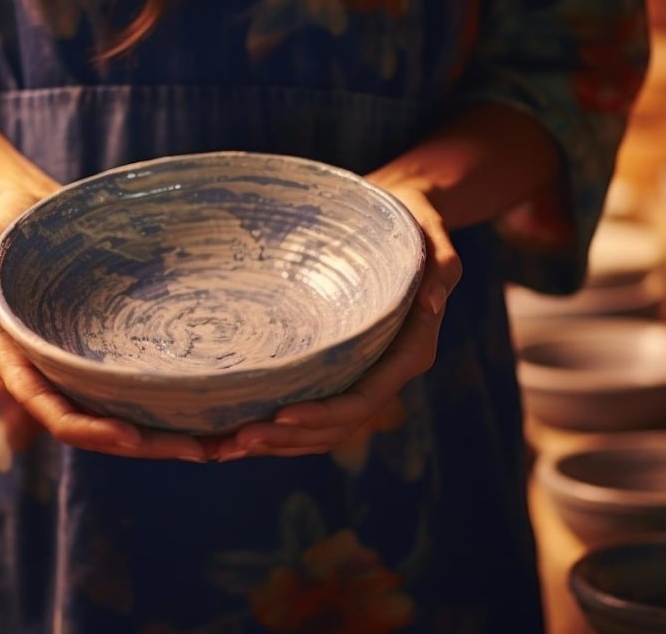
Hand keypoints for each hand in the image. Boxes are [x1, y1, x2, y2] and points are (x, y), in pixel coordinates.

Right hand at [0, 189, 209, 461]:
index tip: (131, 436)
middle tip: (201, 451)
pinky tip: (208, 411)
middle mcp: (43, 373)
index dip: (88, 428)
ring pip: (115, 420)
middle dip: (143, 446)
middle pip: (91, 428)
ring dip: (162, 438)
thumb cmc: (9, 222)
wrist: (28, 214)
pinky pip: (129, 393)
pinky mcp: (97, 358)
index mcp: (12, 355)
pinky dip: (163, 409)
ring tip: (218, 444)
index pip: (48, 406)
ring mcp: (73, 370)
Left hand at [212, 176, 461, 460]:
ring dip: (277, 445)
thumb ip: (440, 267)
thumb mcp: (430, 231)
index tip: (281, 416)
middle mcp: (388, 372)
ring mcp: (364, 376)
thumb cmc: (410, 219)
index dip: (324, 414)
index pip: (366, 397)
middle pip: (339, 425)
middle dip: (289, 438)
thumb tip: (431, 303)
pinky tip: (232, 436)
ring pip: (324, 430)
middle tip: (238, 439)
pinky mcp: (341, 370)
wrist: (399, 216)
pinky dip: (277, 431)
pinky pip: (312, 411)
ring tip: (225, 449)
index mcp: (411, 349)